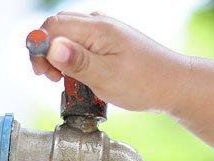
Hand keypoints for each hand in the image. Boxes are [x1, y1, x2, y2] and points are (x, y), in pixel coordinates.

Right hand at [30, 12, 187, 111]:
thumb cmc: (145, 83)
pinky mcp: (108, 41)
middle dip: (46, 52)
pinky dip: (72, 58)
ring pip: (67, 36)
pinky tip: (79, 76)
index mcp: (97, 28)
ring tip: (65, 80)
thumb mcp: (106, 77)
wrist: (174, 84)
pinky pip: (80, 43)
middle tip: (52, 78)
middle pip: (56, 28)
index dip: (40, 48)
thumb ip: (77, 62)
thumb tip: (51, 47)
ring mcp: (104, 31)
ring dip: (59, 56)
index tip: (43, 72)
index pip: (52, 27)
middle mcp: (99, 23)